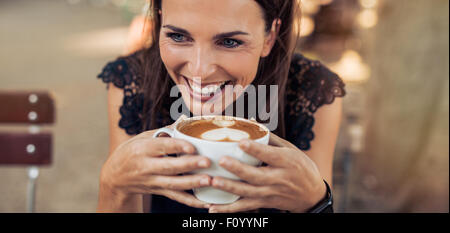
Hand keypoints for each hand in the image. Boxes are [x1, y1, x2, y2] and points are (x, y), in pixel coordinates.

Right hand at [99, 117, 211, 209]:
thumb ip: (164, 131)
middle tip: (206, 162)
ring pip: (173, 184)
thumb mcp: (142, 138)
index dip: (177, 146)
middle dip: (189, 165)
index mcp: (142, 149)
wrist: (115, 176)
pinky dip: (190, 201)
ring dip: (192, 183)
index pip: (161, 147)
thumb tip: (185, 119)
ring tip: (208, 180)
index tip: (192, 147)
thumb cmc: (132, 152)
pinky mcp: (157, 191)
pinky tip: (205, 202)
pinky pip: (175, 197)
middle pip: (169, 166)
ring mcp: (151, 181)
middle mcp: (146, 166)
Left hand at [208, 133, 326, 212]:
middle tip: (222, 161)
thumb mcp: (291, 149)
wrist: (313, 194)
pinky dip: (229, 209)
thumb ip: (270, 138)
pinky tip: (213, 208)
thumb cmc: (300, 166)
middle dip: (238, 169)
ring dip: (230, 188)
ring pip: (249, 193)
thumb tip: (250, 121)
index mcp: (287, 162)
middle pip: (257, 176)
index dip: (256, 149)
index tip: (241, 142)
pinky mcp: (265, 203)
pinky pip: (245, 207)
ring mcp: (271, 193)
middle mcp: (279, 179)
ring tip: (213, 181)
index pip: (271, 155)